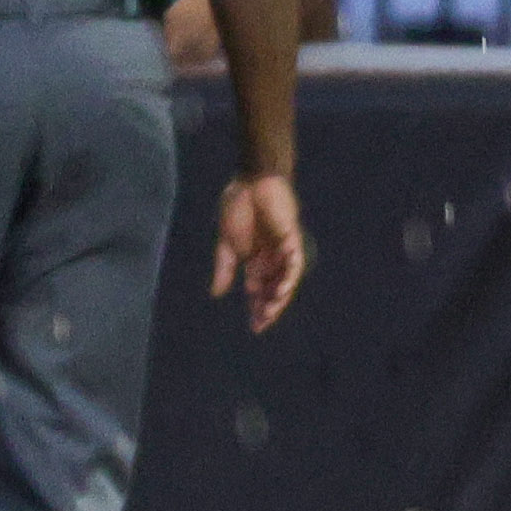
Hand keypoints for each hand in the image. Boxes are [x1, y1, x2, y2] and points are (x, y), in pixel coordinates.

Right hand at [210, 173, 305, 332]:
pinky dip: (288, 277)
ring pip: (285, 280)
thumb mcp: (226, 245)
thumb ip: (224, 269)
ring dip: (279, 297)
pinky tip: (281, 290)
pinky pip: (294, 262)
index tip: (254, 327)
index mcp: (255, 261)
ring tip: (271, 311)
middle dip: (268, 308)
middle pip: (273, 289)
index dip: (257, 308)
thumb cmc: (237, 209)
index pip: (258, 291)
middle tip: (262, 324)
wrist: (249, 182)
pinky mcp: (292, 238)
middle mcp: (271, 259)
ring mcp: (283, 250)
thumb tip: (216, 294)